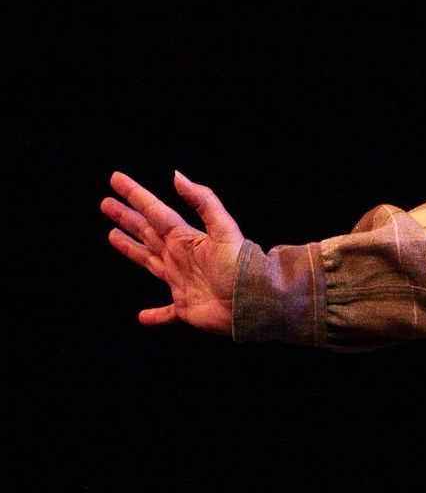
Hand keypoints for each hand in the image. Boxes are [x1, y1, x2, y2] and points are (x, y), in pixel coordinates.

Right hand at [102, 170, 242, 334]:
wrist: (251, 301)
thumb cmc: (239, 266)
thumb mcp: (223, 229)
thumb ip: (203, 202)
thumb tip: (177, 175)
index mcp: (186, 238)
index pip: (155, 212)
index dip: (136, 195)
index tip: (116, 179)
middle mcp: (180, 257)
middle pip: (147, 232)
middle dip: (127, 218)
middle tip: (106, 204)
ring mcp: (181, 282)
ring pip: (149, 262)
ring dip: (131, 249)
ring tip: (112, 235)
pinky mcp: (186, 308)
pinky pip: (166, 312)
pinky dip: (155, 315)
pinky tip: (142, 317)